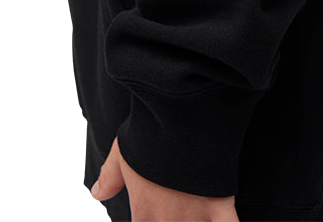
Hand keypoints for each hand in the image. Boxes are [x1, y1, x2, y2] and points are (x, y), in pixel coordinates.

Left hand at [91, 135, 239, 221]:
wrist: (180, 111)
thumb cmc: (149, 130)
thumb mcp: (123, 152)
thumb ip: (110, 177)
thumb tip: (97, 193)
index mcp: (143, 212)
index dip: (149, 221)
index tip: (156, 215)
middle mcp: (167, 220)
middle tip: (179, 213)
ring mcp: (194, 216)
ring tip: (196, 217)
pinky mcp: (220, 205)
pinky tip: (225, 221)